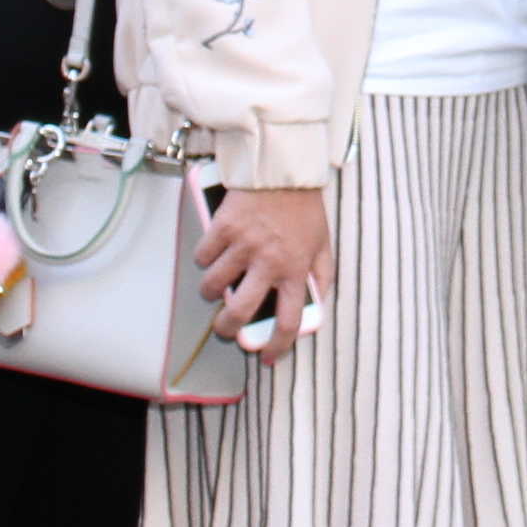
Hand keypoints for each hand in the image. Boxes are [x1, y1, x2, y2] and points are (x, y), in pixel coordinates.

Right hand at [195, 184, 332, 357]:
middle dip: (227, 328)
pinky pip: (203, 255)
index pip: (289, 321)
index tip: (267, 355)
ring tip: (214, 287)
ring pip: (213, 284)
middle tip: (224, 327)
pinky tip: (211, 255)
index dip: (276, 345)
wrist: (284, 170)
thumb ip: (322, 277)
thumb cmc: (304, 209)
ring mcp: (243, 244)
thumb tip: (315, 305)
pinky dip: (203, 260)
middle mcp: (268, 261)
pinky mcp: (223, 226)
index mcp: (295, 270)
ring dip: (210, 292)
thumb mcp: (323, 245)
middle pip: (240, 311)